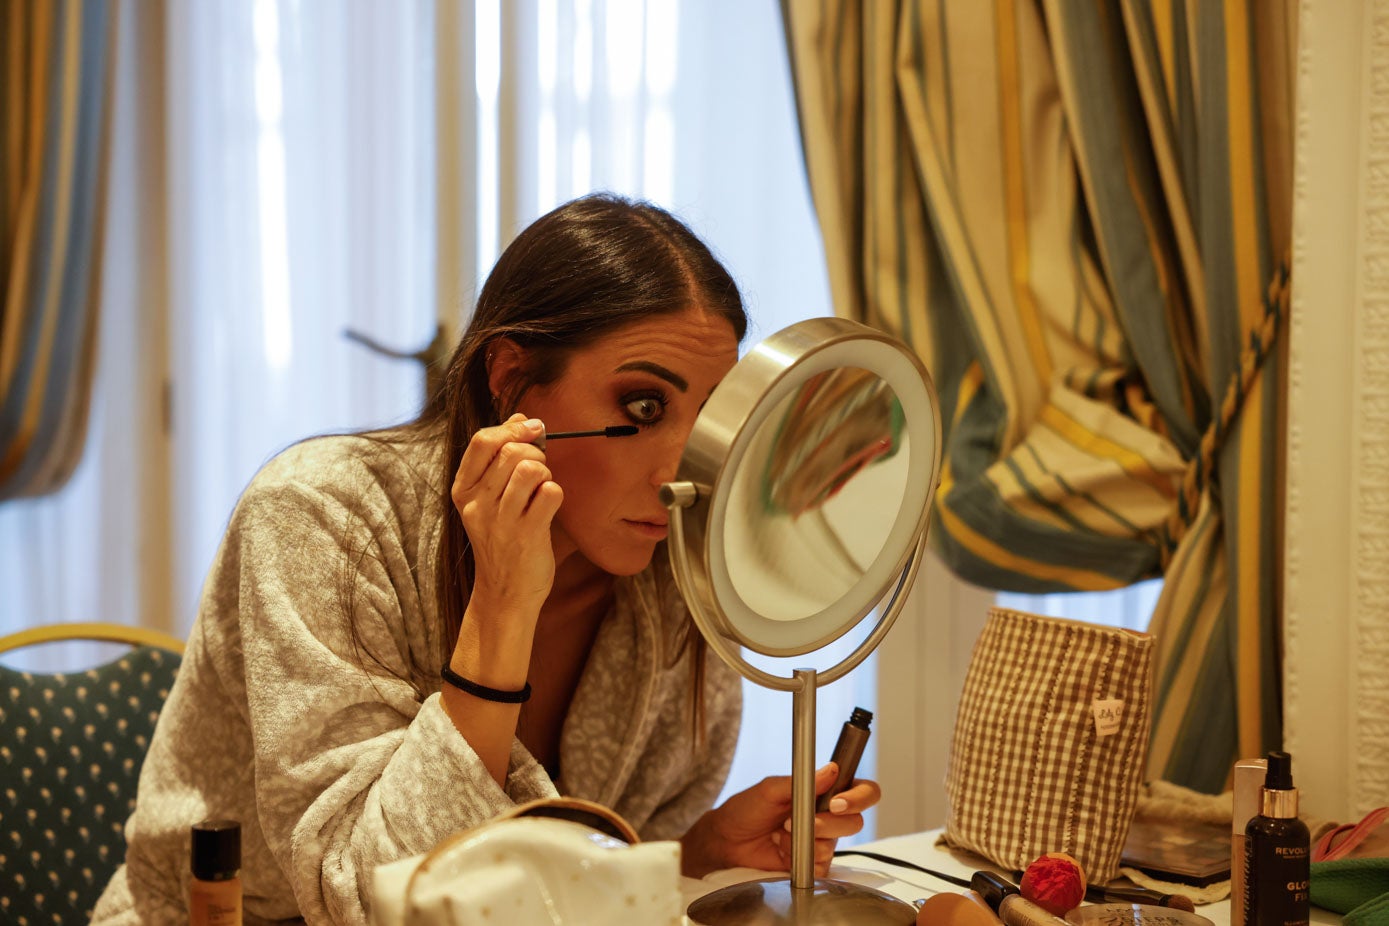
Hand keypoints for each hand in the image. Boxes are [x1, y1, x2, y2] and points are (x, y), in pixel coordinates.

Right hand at [450, 413, 562, 617]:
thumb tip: (521, 417)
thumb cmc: (502, 540)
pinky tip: (548, 508)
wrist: (505, 593)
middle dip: (534, 452)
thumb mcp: (489, 499)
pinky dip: (555, 494)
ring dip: (544, 472)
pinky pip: (551, 492)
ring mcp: (501, 521)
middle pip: (511, 451)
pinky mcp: (527, 535)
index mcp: (463, 491)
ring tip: (541, 489)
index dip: (512, 428)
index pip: (482, 441)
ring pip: (530, 468)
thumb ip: (501, 457)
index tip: (532, 428)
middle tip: (538, 470)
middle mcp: (477, 505)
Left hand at [679, 763, 880, 878]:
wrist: (727, 841)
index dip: (859, 797)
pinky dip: (801, 860)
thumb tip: (831, 770)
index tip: (836, 803)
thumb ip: (803, 781)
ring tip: (781, 835)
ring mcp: (822, 842)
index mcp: (824, 792)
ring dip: (804, 841)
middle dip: (826, 823)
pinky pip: (821, 867)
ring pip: (834, 845)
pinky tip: (783, 852)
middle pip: (854, 821)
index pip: (862, 791)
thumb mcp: (770, 789)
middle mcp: (829, 816)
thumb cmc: (747, 810)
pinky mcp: (813, 865)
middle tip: (797, 821)